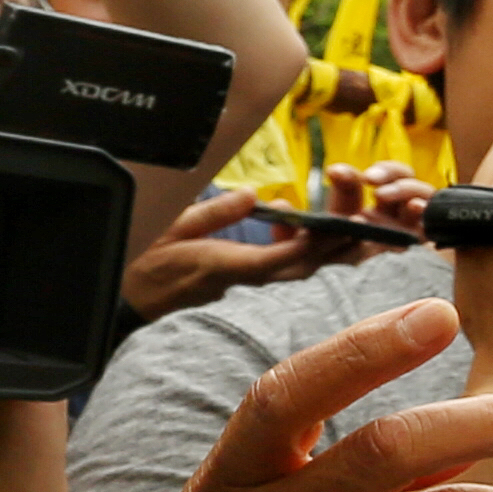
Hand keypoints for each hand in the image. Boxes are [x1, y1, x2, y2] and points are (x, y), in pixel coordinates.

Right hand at [120, 188, 325, 323]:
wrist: (132, 297)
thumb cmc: (147, 260)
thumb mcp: (173, 228)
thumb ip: (214, 214)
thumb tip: (251, 194)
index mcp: (228, 265)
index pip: (281, 258)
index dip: (313, 244)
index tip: (337, 227)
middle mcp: (244, 278)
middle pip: (300, 268)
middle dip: (332, 249)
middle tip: (360, 224)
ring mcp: (245, 282)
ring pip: (294, 269)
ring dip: (321, 249)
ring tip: (342, 222)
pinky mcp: (243, 280)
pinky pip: (280, 267)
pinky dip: (298, 248)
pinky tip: (294, 223)